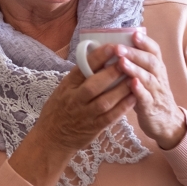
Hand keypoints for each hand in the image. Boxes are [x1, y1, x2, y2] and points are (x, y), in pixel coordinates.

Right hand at [9, 43, 136, 185]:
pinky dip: (123, 107)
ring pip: (105, 101)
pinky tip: (134, 98)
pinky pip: (110, 117)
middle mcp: (75, 100)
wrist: (51, 139)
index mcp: (67, 87)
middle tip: (128, 60)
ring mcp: (84, 115)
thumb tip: (97, 56)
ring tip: (135, 77)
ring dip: (121, 89)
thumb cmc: (58, 110)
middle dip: (111, 72)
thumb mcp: (63, 89)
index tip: (112, 46)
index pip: (82, 68)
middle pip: (94, 84)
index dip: (98, 57)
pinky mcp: (93, 128)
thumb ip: (79, 76)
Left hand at [116, 30, 186, 149]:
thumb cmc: (151, 96)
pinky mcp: (151, 107)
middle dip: (135, 53)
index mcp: (157, 69)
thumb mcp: (148, 77)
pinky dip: (139, 90)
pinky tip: (131, 84)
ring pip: (148, 78)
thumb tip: (119, 44)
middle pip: (150, 62)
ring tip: (122, 62)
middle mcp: (158, 78)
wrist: (167, 123)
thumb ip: (138, 63)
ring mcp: (156, 92)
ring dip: (135, 69)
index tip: (134, 33)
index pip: (154, 51)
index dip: (145, 42)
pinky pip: (146, 98)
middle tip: (118, 47)